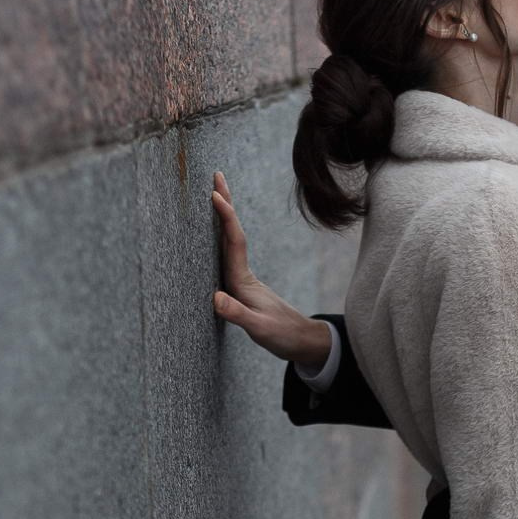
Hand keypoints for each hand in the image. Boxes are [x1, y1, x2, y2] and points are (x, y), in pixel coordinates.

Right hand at [211, 174, 333, 367]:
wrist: (302, 342)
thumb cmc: (282, 336)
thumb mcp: (259, 328)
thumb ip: (238, 314)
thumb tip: (215, 298)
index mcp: (243, 280)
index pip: (234, 241)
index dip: (225, 217)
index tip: (215, 195)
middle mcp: (243, 275)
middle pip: (232, 232)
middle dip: (225, 204)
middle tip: (217, 175)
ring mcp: (243, 280)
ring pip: (230, 241)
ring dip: (223, 218)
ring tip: (215, 195)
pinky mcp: (243, 288)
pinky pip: (228, 256)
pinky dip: (221, 239)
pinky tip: (216, 237)